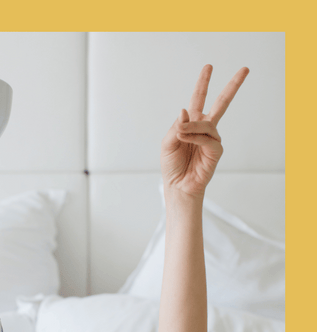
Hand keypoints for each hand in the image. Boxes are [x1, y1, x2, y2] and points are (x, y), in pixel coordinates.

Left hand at [160, 65, 249, 198]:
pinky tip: (185, 139)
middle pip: (221, 103)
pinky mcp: (216, 150)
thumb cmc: (172, 165)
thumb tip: (185, 111)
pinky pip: (208, 138)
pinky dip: (195, 137)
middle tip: (245, 69)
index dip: (203, 83)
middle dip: (233, 86)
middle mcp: (204, 128)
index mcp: (191, 123)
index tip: (209, 67)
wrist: (178, 185)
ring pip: (206, 124)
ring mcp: (212, 138)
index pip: (198, 99)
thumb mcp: (167, 143)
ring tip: (180, 134)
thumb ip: (175, 126)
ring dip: (191, 127)